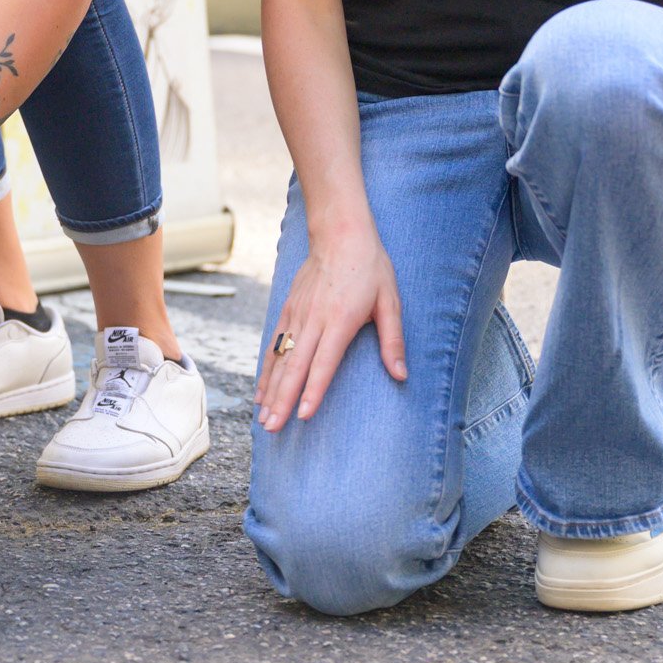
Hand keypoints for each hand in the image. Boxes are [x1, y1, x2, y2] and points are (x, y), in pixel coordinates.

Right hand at [255, 225, 405, 431]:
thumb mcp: (390, 302)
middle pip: (294, 367)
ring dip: (269, 390)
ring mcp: (296, 315)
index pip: (323, 363)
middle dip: (281, 400)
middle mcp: (312, 320)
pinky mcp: (288, 310)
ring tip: (263, 418)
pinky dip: (265, 370)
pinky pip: (273, 345)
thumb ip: (393, 341)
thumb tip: (401, 375)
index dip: (312, 391)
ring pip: (278, 359)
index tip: (302, 416)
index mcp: (339, 320)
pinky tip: (261, 391)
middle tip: (271, 428)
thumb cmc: (369, 268)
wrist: (340, 233)